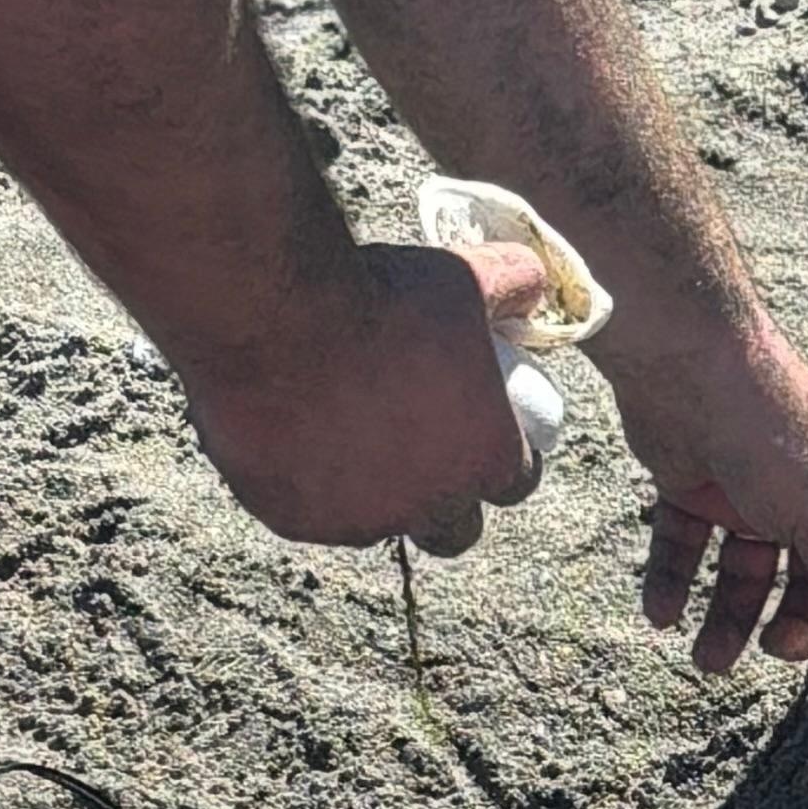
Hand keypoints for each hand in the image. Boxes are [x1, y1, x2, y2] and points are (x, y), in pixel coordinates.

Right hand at [173, 241, 549, 555]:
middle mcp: (429, 506)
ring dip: (372, 498)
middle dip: (446, 504)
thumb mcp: (464, 277)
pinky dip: (305, 486)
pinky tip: (293, 445)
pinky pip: (309, 513)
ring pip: (375, 524)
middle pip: (453, 531)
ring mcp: (360, 521)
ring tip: (348, 446)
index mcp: (487, 458)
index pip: (516, 481)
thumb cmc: (379, 295)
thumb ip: (513, 282)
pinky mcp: (296, 520)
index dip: (502, 460)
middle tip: (422, 462)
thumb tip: (533, 285)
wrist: (275, 313)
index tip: (482, 435)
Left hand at [618, 293, 807, 680]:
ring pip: (744, 571)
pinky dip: (674, 580)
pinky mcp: (698, 486)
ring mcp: (753, 492)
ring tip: (704, 661)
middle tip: (765, 652)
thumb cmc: (777, 433)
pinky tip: (660, 615)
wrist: (688, 367)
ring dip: (724, 618)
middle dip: (785, 623)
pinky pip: (689, 546)